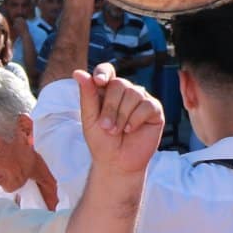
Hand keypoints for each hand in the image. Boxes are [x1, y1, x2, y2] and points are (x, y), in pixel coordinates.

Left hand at [76, 64, 163, 181]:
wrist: (117, 162)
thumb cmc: (102, 141)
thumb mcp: (89, 118)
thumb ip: (87, 95)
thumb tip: (78, 72)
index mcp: (107, 91)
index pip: (106, 70)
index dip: (103, 72)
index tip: (99, 81)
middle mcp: (125, 91)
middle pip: (119, 84)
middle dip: (110, 107)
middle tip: (106, 127)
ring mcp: (141, 99)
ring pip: (134, 93)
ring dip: (122, 115)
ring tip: (117, 131)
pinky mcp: (154, 110)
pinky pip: (147, 105)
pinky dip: (136, 119)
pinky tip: (131, 129)